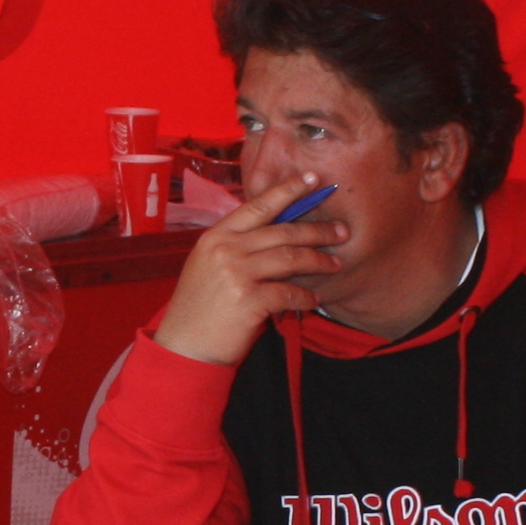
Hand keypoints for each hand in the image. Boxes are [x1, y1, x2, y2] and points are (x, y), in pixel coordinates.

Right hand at [152, 174, 349, 364]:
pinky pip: (289, 292)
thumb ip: (236, 246)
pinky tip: (314, 299)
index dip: (288, 190)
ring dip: (318, 261)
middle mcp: (226, 250)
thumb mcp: (209, 265)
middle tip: (341, 231)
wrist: (184, 344)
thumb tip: (276, 232)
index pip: (258, 206)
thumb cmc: (200, 306)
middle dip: (317, 230)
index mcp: (216, 236)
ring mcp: (236, 274)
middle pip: (282, 231)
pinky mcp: (248, 301)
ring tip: (335, 264)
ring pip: (290, 258)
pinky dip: (306, 296)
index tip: (313, 180)